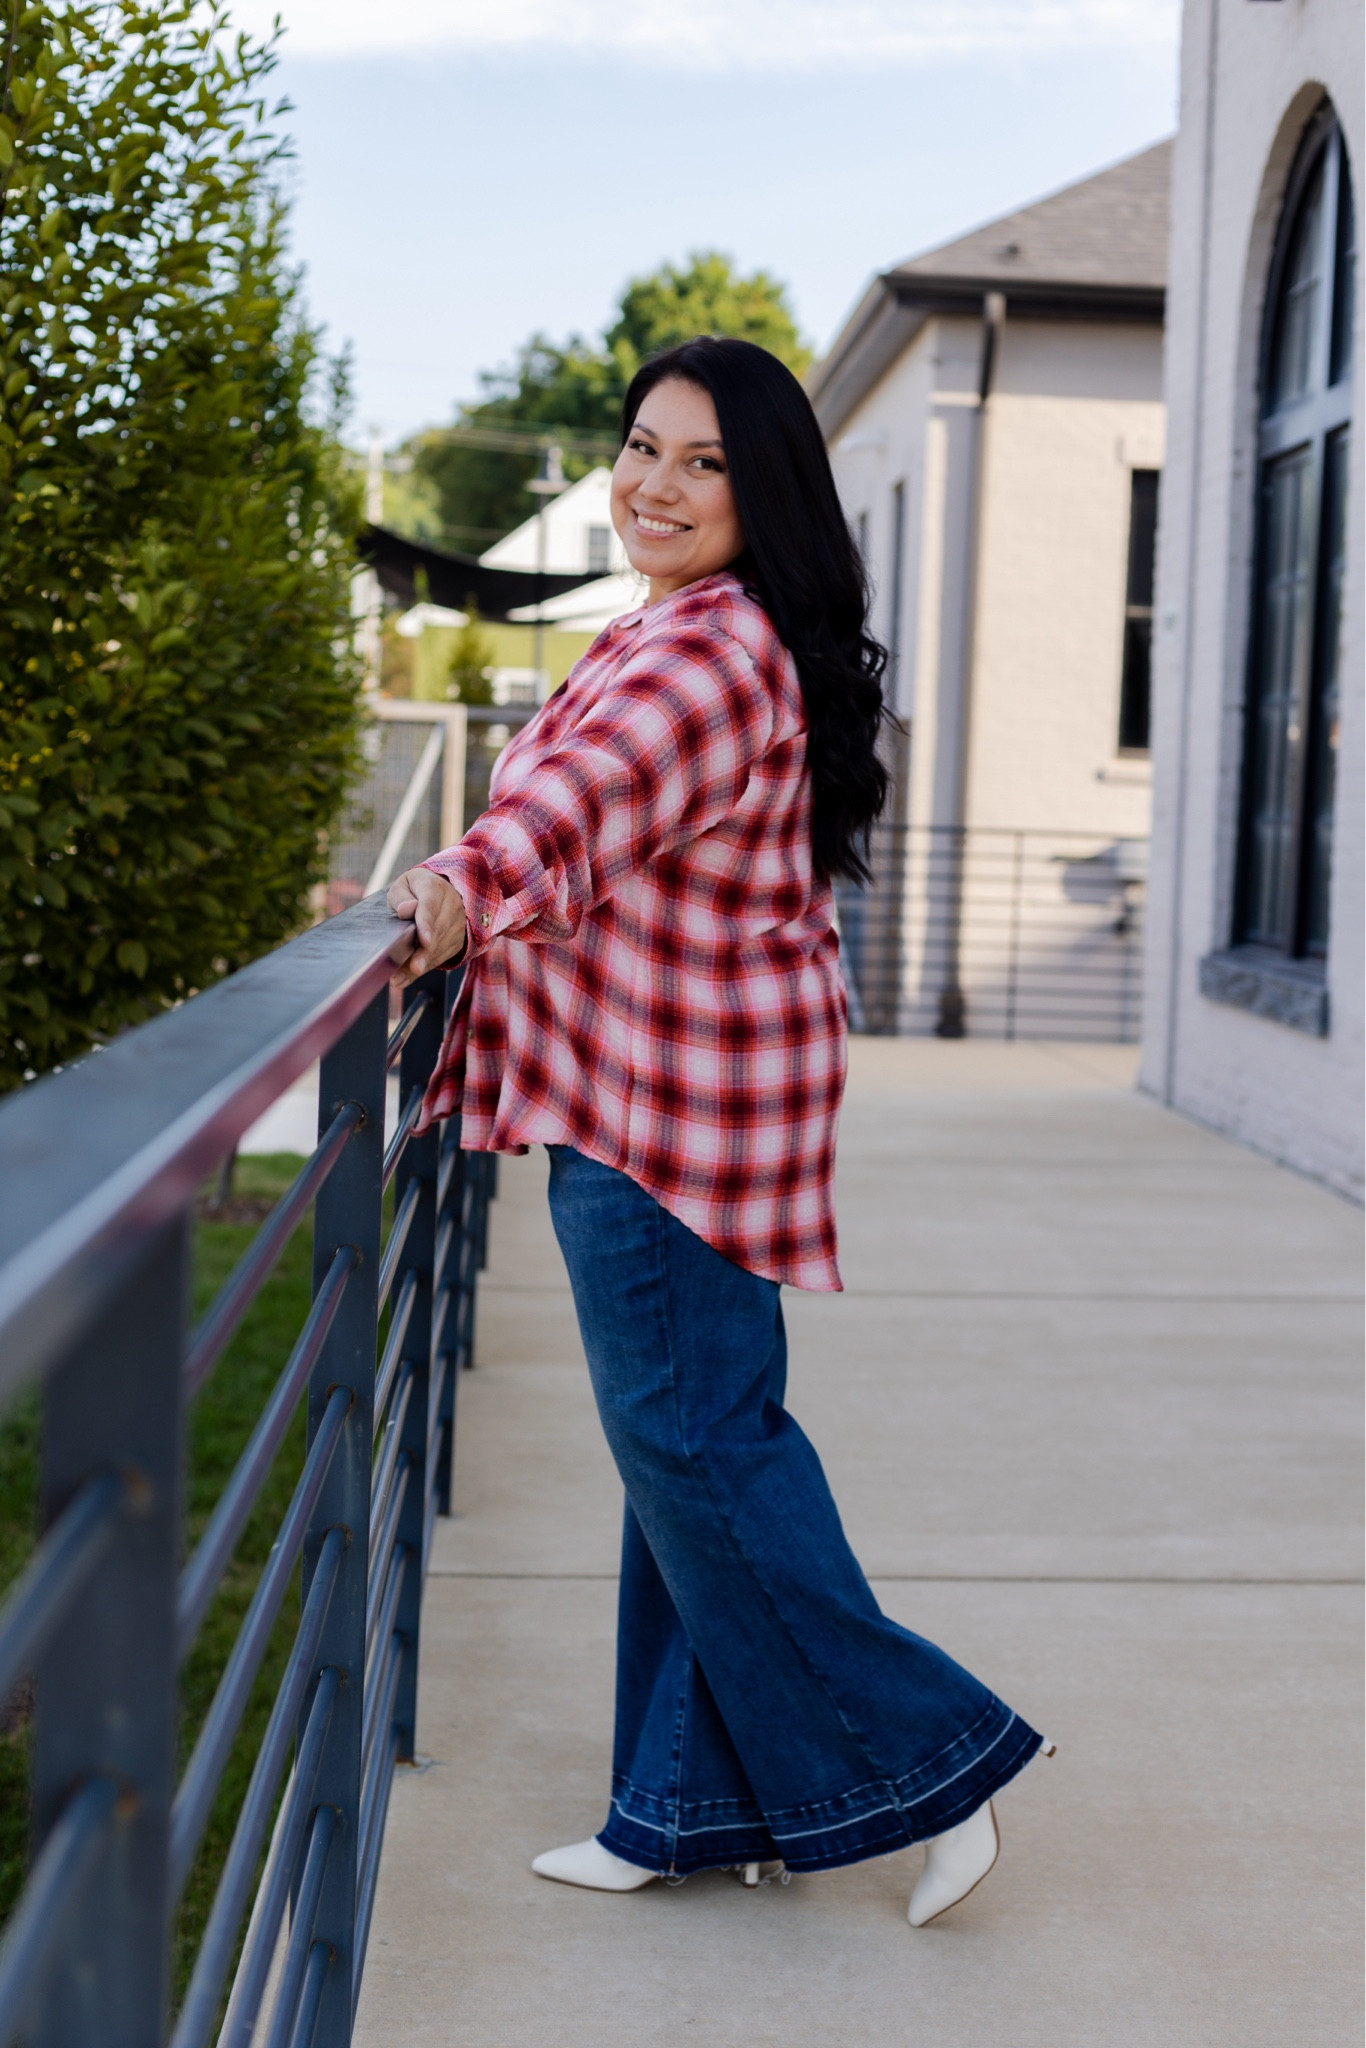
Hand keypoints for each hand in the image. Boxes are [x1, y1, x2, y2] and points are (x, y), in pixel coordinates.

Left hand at [387, 866, 467, 983]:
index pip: (430, 907)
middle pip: (439, 931)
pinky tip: (408, 975)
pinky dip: (426, 966)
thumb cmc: (414, 891)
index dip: (427, 925)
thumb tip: (406, 910)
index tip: (424, 941)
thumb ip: (400, 897)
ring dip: (424, 963)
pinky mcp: (458, 939)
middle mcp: (452, 905)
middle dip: (425, 952)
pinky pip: (443, 956)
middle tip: (413, 968)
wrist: (437, 892)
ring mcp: (458, 923)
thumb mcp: (402, 887)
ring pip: (442, 946)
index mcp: (435, 888)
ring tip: (400, 978)